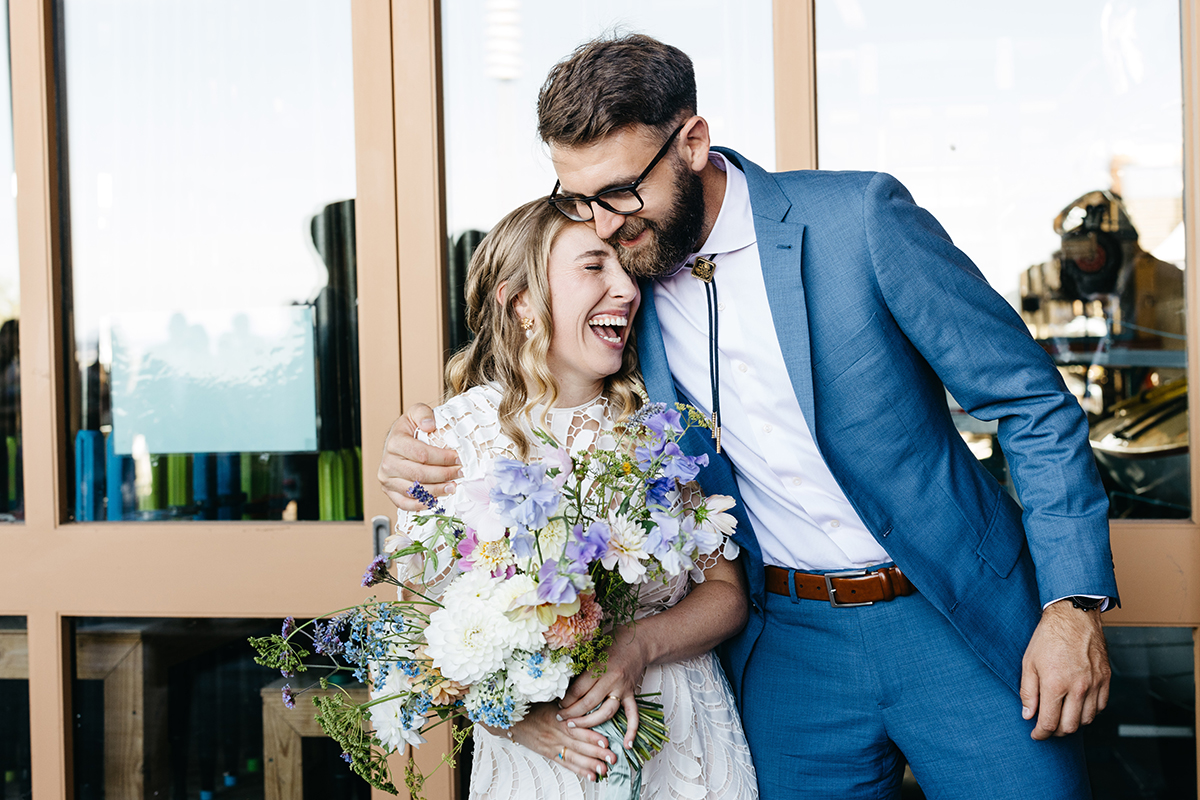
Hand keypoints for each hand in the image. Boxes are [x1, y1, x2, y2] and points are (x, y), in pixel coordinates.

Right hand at [376, 404, 461, 510]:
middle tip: (460, 473)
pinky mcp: (389, 491)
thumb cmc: (410, 428)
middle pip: (419, 474)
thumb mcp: (416, 412)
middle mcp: (387, 462)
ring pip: (414, 490)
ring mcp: (387, 479)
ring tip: (453, 486)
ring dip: (437, 491)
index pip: (421, 454)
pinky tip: (436, 499)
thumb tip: (430, 425)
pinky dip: (421, 504)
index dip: (443, 457)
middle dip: (444, 475)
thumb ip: (423, 414)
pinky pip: (404, 503)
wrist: (398, 440)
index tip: (458, 457)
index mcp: (394, 442)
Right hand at [488, 702, 616, 781]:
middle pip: (578, 745)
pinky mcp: (549, 753)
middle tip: (612, 757)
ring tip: (605, 769)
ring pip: (574, 757)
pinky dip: (579, 770)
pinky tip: (591, 775)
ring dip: (590, 764)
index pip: (576, 729)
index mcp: (557, 719)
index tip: (606, 740)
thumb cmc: (530, 706)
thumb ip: (565, 699)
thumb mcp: (547, 697)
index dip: (591, 736)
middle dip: (596, 752)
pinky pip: (565, 763)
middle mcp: (556, 734)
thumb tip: (584, 691)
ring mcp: (553, 746)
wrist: (510, 720)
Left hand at [559, 626, 647, 748]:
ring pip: (606, 712)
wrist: (639, 641)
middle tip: (560, 718)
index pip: (577, 689)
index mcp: (599, 666)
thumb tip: (561, 683)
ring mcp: (623, 688)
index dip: (565, 699)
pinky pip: (633, 715)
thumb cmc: (613, 642)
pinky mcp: (632, 694)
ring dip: (589, 722)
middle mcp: (611, 679)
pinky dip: (631, 731)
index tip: (557, 704)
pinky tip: (626, 745)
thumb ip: (580, 666)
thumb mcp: (593, 650)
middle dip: (571, 713)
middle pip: (588, 703)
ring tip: (575, 726)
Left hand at [1020, 600, 1110, 739]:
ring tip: (1061, 717)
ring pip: (1087, 719)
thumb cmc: (1048, 637)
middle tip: (1047, 727)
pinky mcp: (1105, 679)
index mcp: (1055, 684)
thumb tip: (1028, 715)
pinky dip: (1089, 712)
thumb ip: (1027, 692)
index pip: (1049, 722)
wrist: (1074, 617)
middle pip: (1070, 726)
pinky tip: (1078, 707)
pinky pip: (1101, 707)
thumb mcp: (1028, 663)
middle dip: (1056, 732)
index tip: (1036, 734)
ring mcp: (1094, 684)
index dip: (1040, 733)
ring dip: (1073, 723)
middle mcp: (1078, 688)